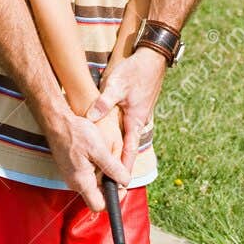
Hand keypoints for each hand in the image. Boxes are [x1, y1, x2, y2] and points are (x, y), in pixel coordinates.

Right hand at [42, 106, 128, 211]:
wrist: (57, 123)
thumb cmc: (76, 134)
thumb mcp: (99, 150)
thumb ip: (113, 168)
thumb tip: (125, 181)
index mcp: (82, 182)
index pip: (98, 206)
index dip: (113, 201)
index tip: (121, 186)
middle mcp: (75, 183)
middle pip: (97, 196)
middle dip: (110, 186)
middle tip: (118, 170)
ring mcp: (72, 177)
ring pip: (93, 185)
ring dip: (104, 177)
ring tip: (108, 160)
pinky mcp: (71, 169)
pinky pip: (87, 176)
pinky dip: (96, 170)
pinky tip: (99, 156)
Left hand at [86, 47, 166, 175]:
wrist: (152, 57)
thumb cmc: (136, 71)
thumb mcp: (116, 85)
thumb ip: (104, 103)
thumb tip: (91, 119)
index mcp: (135, 120)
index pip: (129, 151)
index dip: (124, 169)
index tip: (120, 186)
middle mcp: (138, 121)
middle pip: (127, 149)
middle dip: (120, 167)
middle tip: (112, 184)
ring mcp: (137, 114)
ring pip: (126, 138)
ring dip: (119, 152)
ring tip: (108, 169)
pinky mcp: (135, 108)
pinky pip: (126, 127)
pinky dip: (119, 138)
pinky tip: (110, 141)